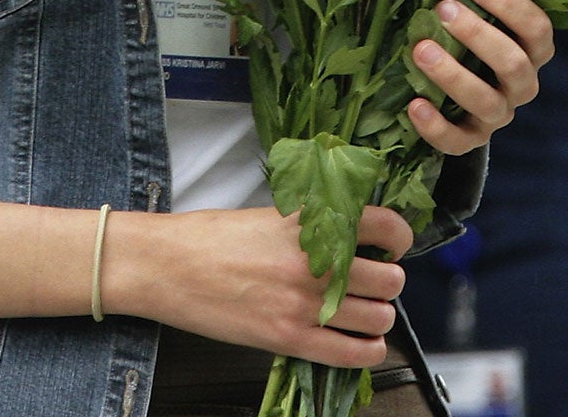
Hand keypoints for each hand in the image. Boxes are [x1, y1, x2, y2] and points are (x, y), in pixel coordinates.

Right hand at [106, 205, 412, 365]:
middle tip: (371, 283)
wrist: (168, 265)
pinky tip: (362, 343)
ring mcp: (304, 302)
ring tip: (363, 313)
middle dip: (387, 282)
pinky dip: (368, 351)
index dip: (398, 240)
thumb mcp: (272, 214)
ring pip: (379, 317)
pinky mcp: (288, 337)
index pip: (387, 227)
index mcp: (313, 221)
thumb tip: (353, 236)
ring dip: (378, 317)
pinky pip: (352, 353)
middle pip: (390, 279)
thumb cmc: (213, 237)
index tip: (392, 247)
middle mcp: (316, 261)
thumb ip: (315, 224)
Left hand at [408, 0, 567, 155]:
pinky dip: (436, 126)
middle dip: (479, 35)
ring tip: (420, 50)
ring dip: (453, 76)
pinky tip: (414, 104)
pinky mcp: (470, 140)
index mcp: (535, 53)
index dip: (509, 6)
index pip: (537, 29)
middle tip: (444, 9)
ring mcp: (498, 116)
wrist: (468, 100)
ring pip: (486, 102)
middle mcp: (522, 86)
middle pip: (513, 64)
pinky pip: (458, 142)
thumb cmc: (485, 42)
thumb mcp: (507, 16)